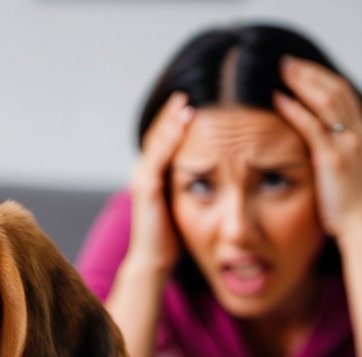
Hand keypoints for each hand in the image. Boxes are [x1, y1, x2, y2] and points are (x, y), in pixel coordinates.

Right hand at [128, 91, 193, 276]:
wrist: (154, 262)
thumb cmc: (173, 239)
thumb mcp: (186, 205)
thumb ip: (194, 186)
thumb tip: (218, 174)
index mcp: (153, 174)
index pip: (164, 138)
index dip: (177, 119)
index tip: (196, 100)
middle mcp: (144, 171)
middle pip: (159, 132)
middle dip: (174, 111)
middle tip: (192, 89)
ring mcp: (143, 177)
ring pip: (157, 139)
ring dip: (172, 117)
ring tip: (188, 98)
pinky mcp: (147, 187)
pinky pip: (159, 154)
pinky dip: (172, 135)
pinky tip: (185, 120)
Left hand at [274, 56, 361, 236]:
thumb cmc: (349, 206)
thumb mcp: (346, 172)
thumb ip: (335, 153)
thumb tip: (316, 146)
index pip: (344, 94)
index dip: (322, 78)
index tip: (302, 69)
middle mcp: (358, 134)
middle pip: (336, 90)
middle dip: (310, 72)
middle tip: (287, 62)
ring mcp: (348, 145)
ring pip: (326, 101)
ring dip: (302, 82)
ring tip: (281, 71)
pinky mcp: (333, 160)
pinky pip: (312, 127)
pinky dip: (295, 109)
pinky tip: (278, 99)